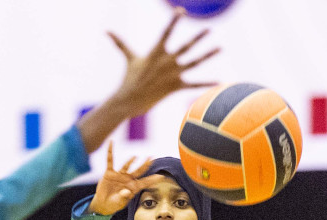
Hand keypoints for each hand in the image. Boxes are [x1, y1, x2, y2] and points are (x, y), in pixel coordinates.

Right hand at [79, 10, 219, 150]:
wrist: (130, 101)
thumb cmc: (129, 78)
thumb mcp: (128, 58)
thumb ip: (120, 43)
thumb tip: (106, 31)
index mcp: (156, 52)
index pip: (166, 32)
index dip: (174, 21)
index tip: (181, 11)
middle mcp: (166, 62)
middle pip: (186, 47)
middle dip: (198, 37)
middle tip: (209, 29)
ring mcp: (172, 74)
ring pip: (194, 62)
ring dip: (208, 55)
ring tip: (220, 48)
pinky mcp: (176, 87)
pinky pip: (193, 84)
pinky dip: (205, 83)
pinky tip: (218, 81)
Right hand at [89, 143, 164, 215]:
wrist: (103, 204)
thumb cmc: (114, 204)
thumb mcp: (119, 202)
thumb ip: (123, 197)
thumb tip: (126, 191)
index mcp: (133, 187)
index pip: (145, 182)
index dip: (153, 179)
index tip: (162, 176)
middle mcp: (128, 179)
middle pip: (139, 171)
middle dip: (145, 165)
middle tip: (152, 158)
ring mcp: (119, 175)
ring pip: (126, 166)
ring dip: (130, 161)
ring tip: (136, 157)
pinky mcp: (109, 173)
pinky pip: (110, 160)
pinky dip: (110, 152)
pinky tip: (111, 143)